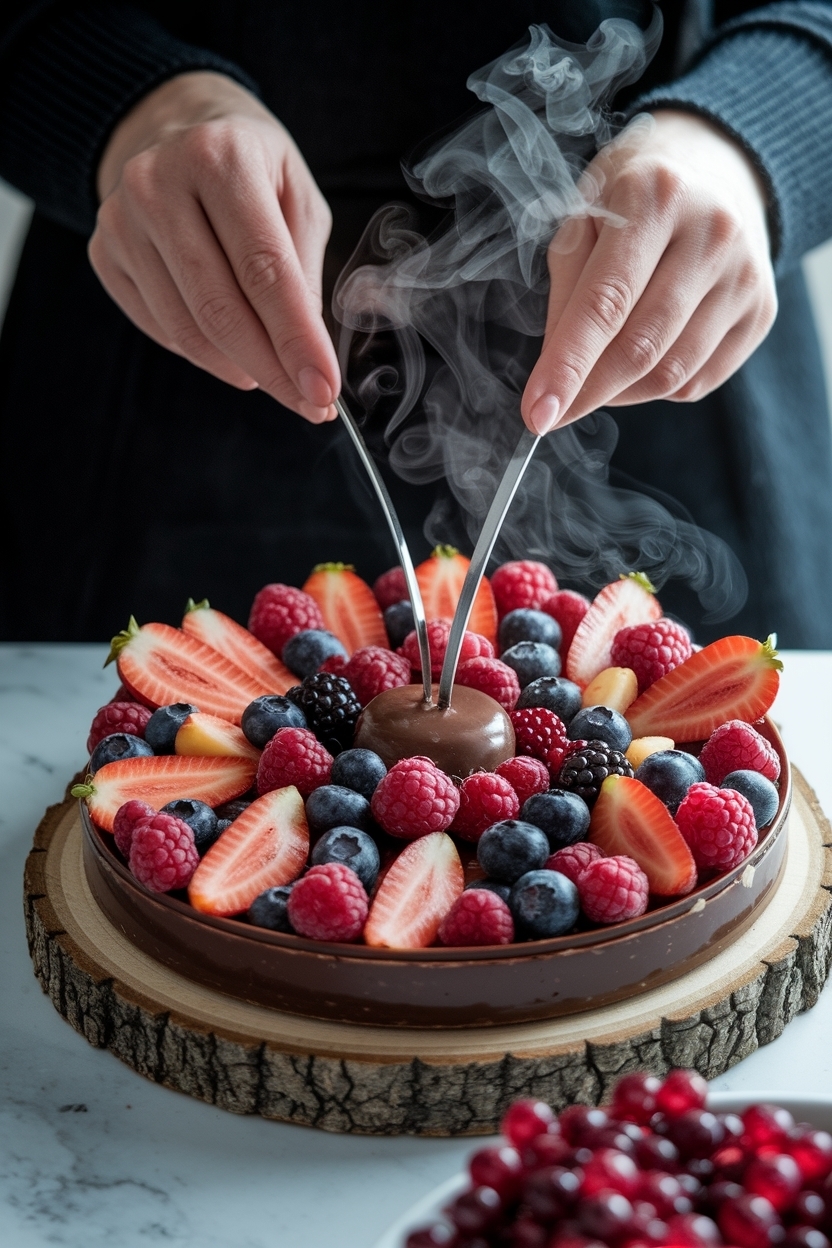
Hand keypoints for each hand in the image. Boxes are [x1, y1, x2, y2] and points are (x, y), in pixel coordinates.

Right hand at [89, 72, 339, 422]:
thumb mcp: (297, 197)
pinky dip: (203, 353)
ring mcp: (121, 220)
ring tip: (275, 375)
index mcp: (221, 157)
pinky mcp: (103, 253)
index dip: (296, 341)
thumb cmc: (252, 167)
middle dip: (272, 370)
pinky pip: (160, 328)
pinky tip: (232, 350)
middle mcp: (159, 183)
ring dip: (239, 368)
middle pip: (220, 308)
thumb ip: (304, 271)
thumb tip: (307, 356)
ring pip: (186, 328)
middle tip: (309, 404)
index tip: (324, 391)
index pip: (264, 272)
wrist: (174, 125)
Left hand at [521, 110, 776, 433]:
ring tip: (595, 376)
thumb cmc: (631, 201)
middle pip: (641, 347)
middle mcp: (711, 232)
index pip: (605, 303)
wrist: (715, 174)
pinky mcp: (760, 312)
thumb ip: (566, 292)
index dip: (567, 366)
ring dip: (619, 393)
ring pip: (670, 373)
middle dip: (587, 392)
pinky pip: (698, 381)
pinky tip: (640, 362)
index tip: (537, 415)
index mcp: (654, 196)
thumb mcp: (583, 220)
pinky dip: (656, 388)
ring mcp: (744, 275)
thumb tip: (556, 376)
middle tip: (551, 412)